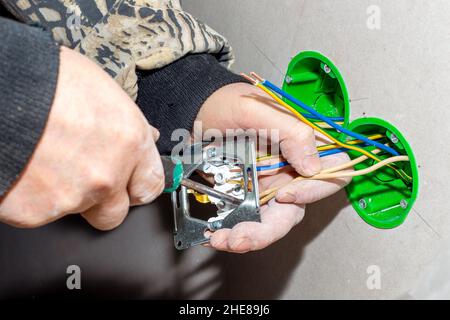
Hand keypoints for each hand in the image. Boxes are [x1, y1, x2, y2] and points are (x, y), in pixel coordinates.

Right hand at [0, 47, 163, 229]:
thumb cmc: (45, 79)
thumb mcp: (101, 90)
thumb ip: (127, 123)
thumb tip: (145, 135)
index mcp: (130, 143)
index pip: (151, 185)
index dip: (138, 185)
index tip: (131, 185)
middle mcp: (107, 176)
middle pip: (117, 212)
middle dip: (105, 200)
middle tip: (85, 177)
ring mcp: (73, 197)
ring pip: (78, 210)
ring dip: (67, 194)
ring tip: (46, 162)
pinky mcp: (36, 212)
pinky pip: (42, 212)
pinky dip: (35, 197)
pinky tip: (27, 170)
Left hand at [195, 82, 350, 252]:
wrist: (194, 111)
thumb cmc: (224, 102)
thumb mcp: (254, 108)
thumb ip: (289, 130)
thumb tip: (314, 166)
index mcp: (302, 144)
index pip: (333, 172)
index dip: (316, 190)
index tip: (284, 195)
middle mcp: (290, 168)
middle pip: (296, 208)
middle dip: (269, 229)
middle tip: (241, 236)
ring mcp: (268, 184)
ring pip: (270, 221)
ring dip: (249, 236)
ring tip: (221, 238)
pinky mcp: (247, 195)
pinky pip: (248, 220)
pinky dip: (232, 231)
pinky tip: (215, 232)